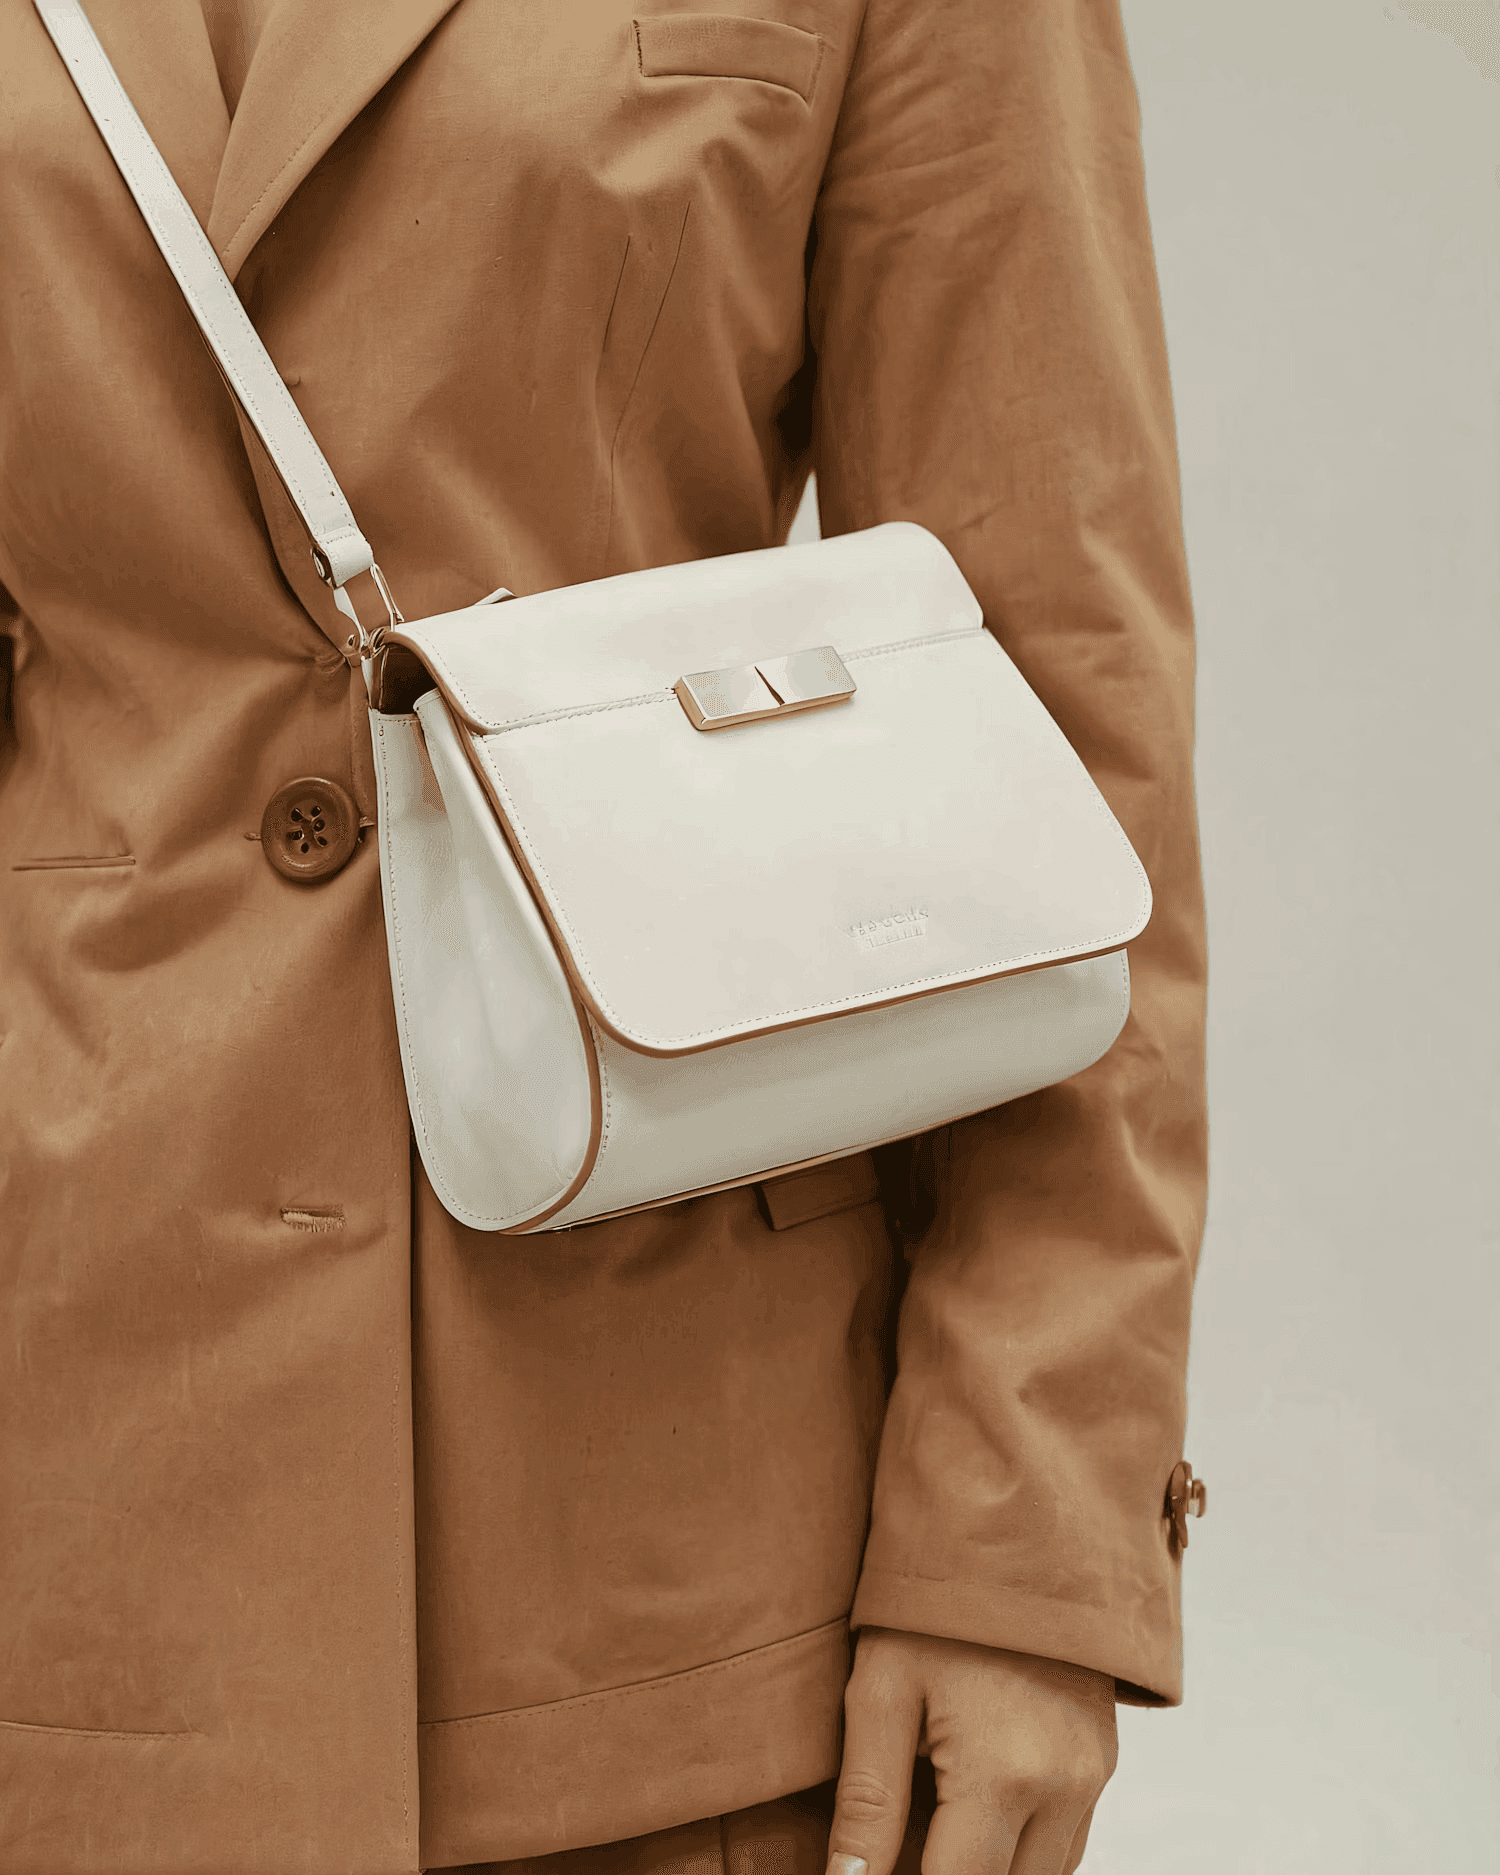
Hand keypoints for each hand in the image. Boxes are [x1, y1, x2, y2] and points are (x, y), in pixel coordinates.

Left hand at [828, 1628, 1117, 1874]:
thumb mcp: (881, 1689)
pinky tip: (969, 1819)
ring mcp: (1093, 1777)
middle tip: (895, 1848)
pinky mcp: (1103, 1760)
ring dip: (987, 1868)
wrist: (1016, 1524)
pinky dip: (1019, 1850)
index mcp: (1005, 1776)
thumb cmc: (935, 1602)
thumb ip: (866, 1802)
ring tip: (928, 1829)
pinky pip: (1064, 1843)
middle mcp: (1065, 1788)